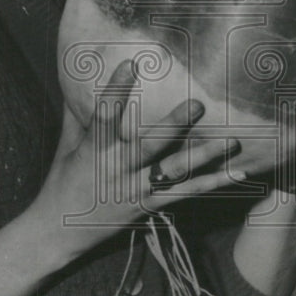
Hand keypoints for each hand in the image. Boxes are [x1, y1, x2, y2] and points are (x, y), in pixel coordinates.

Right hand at [34, 59, 241, 261]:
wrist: (58, 232)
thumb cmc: (62, 182)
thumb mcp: (67, 145)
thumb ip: (77, 112)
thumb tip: (76, 75)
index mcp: (93, 151)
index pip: (104, 115)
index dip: (116, 89)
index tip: (130, 63)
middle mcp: (117, 170)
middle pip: (148, 145)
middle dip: (174, 125)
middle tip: (198, 103)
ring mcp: (135, 190)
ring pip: (173, 172)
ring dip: (204, 156)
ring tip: (232, 141)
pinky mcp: (148, 206)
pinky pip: (185, 194)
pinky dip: (212, 184)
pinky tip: (237, 174)